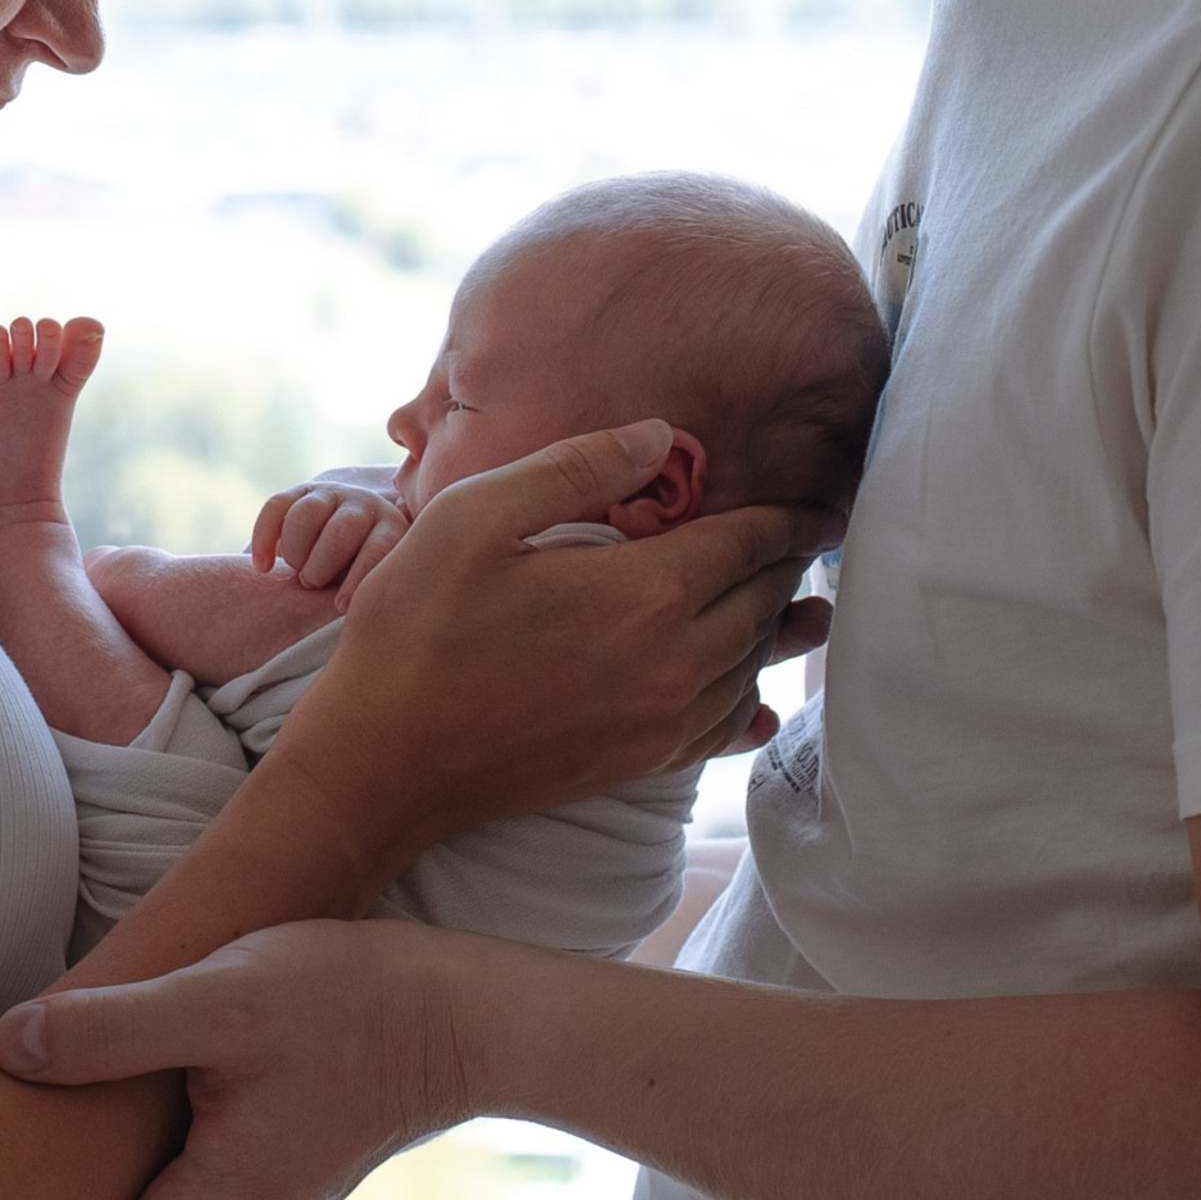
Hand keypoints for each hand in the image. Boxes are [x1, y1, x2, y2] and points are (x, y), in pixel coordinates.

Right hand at [251, 477, 410, 607]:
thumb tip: (367, 617)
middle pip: (340, 530)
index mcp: (391, 529)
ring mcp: (333, 493)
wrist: (347, 550)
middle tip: (311, 584)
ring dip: (295, 550)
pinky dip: (264, 539)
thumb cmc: (361, 582)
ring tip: (294, 573)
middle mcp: (365, 504)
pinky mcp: (301, 491)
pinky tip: (263, 568)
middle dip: (320, 564)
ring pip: (306, 515)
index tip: (340, 606)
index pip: (378, 549)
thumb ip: (371, 591)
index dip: (357, 578)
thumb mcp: (375, 584)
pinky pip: (276, 507)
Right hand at [266, 422, 833, 859]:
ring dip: (775, 629)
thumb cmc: (415, 627)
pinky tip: (762, 705)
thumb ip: (575, 468)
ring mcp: (660, 722)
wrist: (382, 762)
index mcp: (643, 592)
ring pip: (751, 665)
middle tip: (811, 537)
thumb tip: (660, 435)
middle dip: (786, 564)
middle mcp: (673, 662)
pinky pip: (723, 729)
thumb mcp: (476, 516)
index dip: (788, 515)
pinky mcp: (639, 764)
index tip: (818, 495)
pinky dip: (751, 706)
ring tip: (807, 607)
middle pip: (761, 601)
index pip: (748, 541)